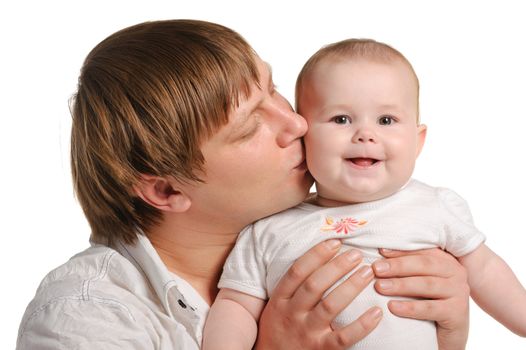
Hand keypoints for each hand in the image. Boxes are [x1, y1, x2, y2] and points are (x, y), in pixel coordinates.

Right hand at [255, 239, 381, 349]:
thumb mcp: (275, 307)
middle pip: (315, 285)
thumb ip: (292, 287)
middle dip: (337, 266)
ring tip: (367, 272)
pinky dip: (362, 325)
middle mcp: (292, 314)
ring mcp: (306, 333)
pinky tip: (376, 312)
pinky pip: (344, 337)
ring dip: (350, 286)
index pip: (297, 271)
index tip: (335, 242)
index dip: (316, 254)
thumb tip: (319, 258)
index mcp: (279, 300)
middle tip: (356, 254)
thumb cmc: (277, 330)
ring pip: (330, 306)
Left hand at [372, 248, 469, 349]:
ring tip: (380, 286)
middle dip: (398, 266)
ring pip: (426, 285)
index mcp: (446, 261)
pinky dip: (410, 307)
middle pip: (424, 265)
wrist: (448, 334)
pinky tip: (392, 307)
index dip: (400, 251)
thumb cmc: (430, 303)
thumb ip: (408, 267)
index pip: (421, 251)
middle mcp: (456, 273)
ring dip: (401, 285)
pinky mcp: (457, 312)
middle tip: (376, 269)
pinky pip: (430, 308)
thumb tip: (381, 251)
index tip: (380, 252)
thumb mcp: (420, 281)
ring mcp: (459, 292)